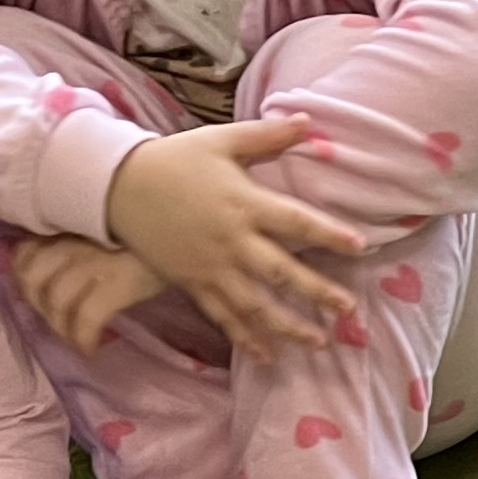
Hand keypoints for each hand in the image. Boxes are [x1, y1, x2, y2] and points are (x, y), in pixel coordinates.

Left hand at [10, 233, 169, 352]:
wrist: (195, 233)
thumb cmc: (156, 232)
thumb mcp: (113, 227)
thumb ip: (85, 238)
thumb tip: (62, 267)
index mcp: (71, 224)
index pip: (24, 253)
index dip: (25, 279)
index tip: (40, 295)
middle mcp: (76, 239)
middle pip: (33, 279)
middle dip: (39, 308)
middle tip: (58, 321)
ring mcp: (95, 261)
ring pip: (55, 301)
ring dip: (60, 329)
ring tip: (75, 338)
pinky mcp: (118, 284)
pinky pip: (86, 319)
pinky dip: (82, 339)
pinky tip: (90, 349)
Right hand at [101, 121, 366, 357]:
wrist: (117, 186)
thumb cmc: (175, 160)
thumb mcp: (220, 141)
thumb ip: (266, 137)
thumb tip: (306, 121)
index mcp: (244, 203)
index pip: (295, 222)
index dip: (328, 234)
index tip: (360, 246)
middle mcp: (232, 241)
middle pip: (281, 272)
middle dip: (317, 293)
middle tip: (350, 311)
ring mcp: (212, 267)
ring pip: (255, 304)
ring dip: (288, 326)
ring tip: (319, 343)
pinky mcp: (193, 283)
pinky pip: (222, 316)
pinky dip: (244, 338)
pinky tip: (268, 357)